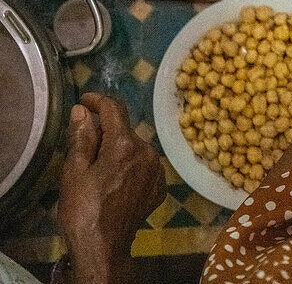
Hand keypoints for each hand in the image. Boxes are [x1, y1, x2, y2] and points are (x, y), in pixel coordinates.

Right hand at [57, 93, 165, 283]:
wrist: (104, 245)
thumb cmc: (84, 208)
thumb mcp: (74, 171)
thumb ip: (82, 137)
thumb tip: (83, 111)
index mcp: (125, 145)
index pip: (115, 110)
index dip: (98, 101)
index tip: (85, 101)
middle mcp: (148, 152)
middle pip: (126, 131)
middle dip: (107, 132)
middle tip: (86, 145)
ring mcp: (158, 170)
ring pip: (137, 148)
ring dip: (121, 150)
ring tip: (100, 169)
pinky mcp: (161, 185)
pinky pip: (145, 165)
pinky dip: (131, 166)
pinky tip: (116, 181)